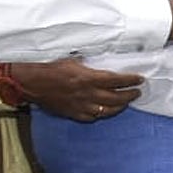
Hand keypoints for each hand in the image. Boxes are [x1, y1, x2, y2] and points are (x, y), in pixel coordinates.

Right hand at [12, 59, 141, 122]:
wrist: (32, 82)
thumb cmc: (52, 68)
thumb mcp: (75, 59)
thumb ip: (91, 62)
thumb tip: (103, 55)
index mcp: (89, 78)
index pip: (117, 80)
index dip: (130, 80)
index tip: (140, 79)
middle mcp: (87, 94)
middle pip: (115, 98)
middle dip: (129, 95)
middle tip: (137, 92)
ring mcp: (80, 106)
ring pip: (106, 111)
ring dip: (119, 107)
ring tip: (126, 102)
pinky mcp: (72, 113)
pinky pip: (90, 117)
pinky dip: (100, 115)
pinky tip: (105, 111)